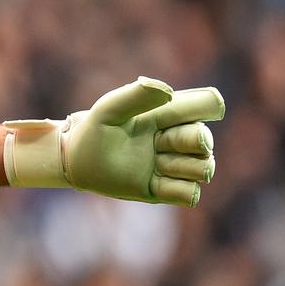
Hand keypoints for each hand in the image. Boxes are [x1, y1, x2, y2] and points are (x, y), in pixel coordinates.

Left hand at [4, 77, 224, 205]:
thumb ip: (136, 96)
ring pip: (205, 168)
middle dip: (184, 141)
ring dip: (179, 166)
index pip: (208, 105)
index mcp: (168, 113)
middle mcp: (177, 138)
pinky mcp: (167, 190)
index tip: (185, 113)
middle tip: (157, 142)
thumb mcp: (110, 109)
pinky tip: (155, 181)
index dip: (208, 107)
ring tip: (153, 163)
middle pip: (206, 140)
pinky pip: (192, 194)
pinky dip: (176, 189)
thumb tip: (168, 91)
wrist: (76, 162)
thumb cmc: (94, 130)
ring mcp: (174, 165)